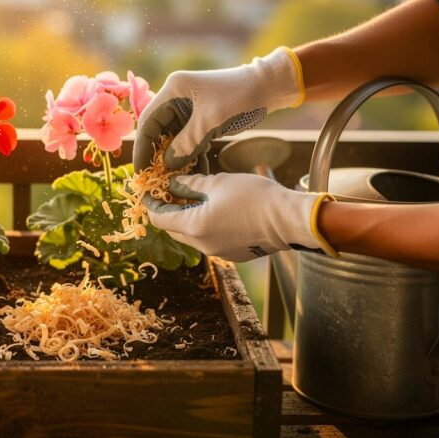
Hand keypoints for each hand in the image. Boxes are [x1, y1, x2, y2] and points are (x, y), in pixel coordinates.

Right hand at [133, 47, 303, 171]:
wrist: (269, 87)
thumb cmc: (240, 98)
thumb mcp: (210, 122)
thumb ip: (186, 144)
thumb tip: (166, 165)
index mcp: (173, 90)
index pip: (148, 121)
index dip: (142, 147)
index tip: (141, 171)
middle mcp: (175, 97)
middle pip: (157, 130)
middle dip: (157, 155)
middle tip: (155, 179)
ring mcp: (187, 107)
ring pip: (172, 138)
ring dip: (175, 158)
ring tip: (175, 179)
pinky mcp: (199, 117)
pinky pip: (187, 139)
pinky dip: (190, 154)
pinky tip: (194, 171)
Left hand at [145, 173, 335, 261]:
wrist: (290, 220)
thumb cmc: (255, 197)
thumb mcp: (218, 183)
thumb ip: (190, 185)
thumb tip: (172, 184)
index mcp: (194, 227)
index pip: (160, 218)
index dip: (152, 204)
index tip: (148, 192)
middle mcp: (202, 245)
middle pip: (173, 229)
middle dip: (168, 212)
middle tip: (170, 192)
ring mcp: (218, 252)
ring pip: (192, 236)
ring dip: (188, 219)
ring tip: (193, 198)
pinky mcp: (233, 254)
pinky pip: (210, 240)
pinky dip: (205, 226)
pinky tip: (215, 210)